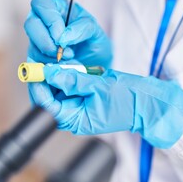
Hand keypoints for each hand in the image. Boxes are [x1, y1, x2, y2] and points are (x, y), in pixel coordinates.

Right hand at [24, 0, 111, 67]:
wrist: (95, 64)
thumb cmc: (93, 42)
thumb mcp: (96, 31)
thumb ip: (83, 28)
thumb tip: (63, 38)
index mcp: (56, 7)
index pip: (42, 3)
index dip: (50, 19)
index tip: (61, 37)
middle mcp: (43, 22)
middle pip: (31, 25)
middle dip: (46, 42)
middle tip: (64, 53)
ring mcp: (37, 41)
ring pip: (33, 47)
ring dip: (51, 58)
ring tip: (71, 61)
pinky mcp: (37, 59)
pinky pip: (35, 64)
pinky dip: (49, 69)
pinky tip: (64, 69)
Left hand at [29, 65, 182, 148]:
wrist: (146, 103)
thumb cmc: (128, 101)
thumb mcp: (99, 88)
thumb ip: (73, 80)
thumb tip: (51, 73)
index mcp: (76, 120)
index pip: (47, 105)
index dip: (39, 85)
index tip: (35, 68)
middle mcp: (74, 116)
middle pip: (49, 97)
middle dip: (46, 79)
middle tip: (45, 61)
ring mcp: (79, 107)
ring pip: (58, 90)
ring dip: (57, 76)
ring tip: (60, 61)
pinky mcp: (85, 98)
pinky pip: (70, 87)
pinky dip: (69, 76)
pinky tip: (72, 66)